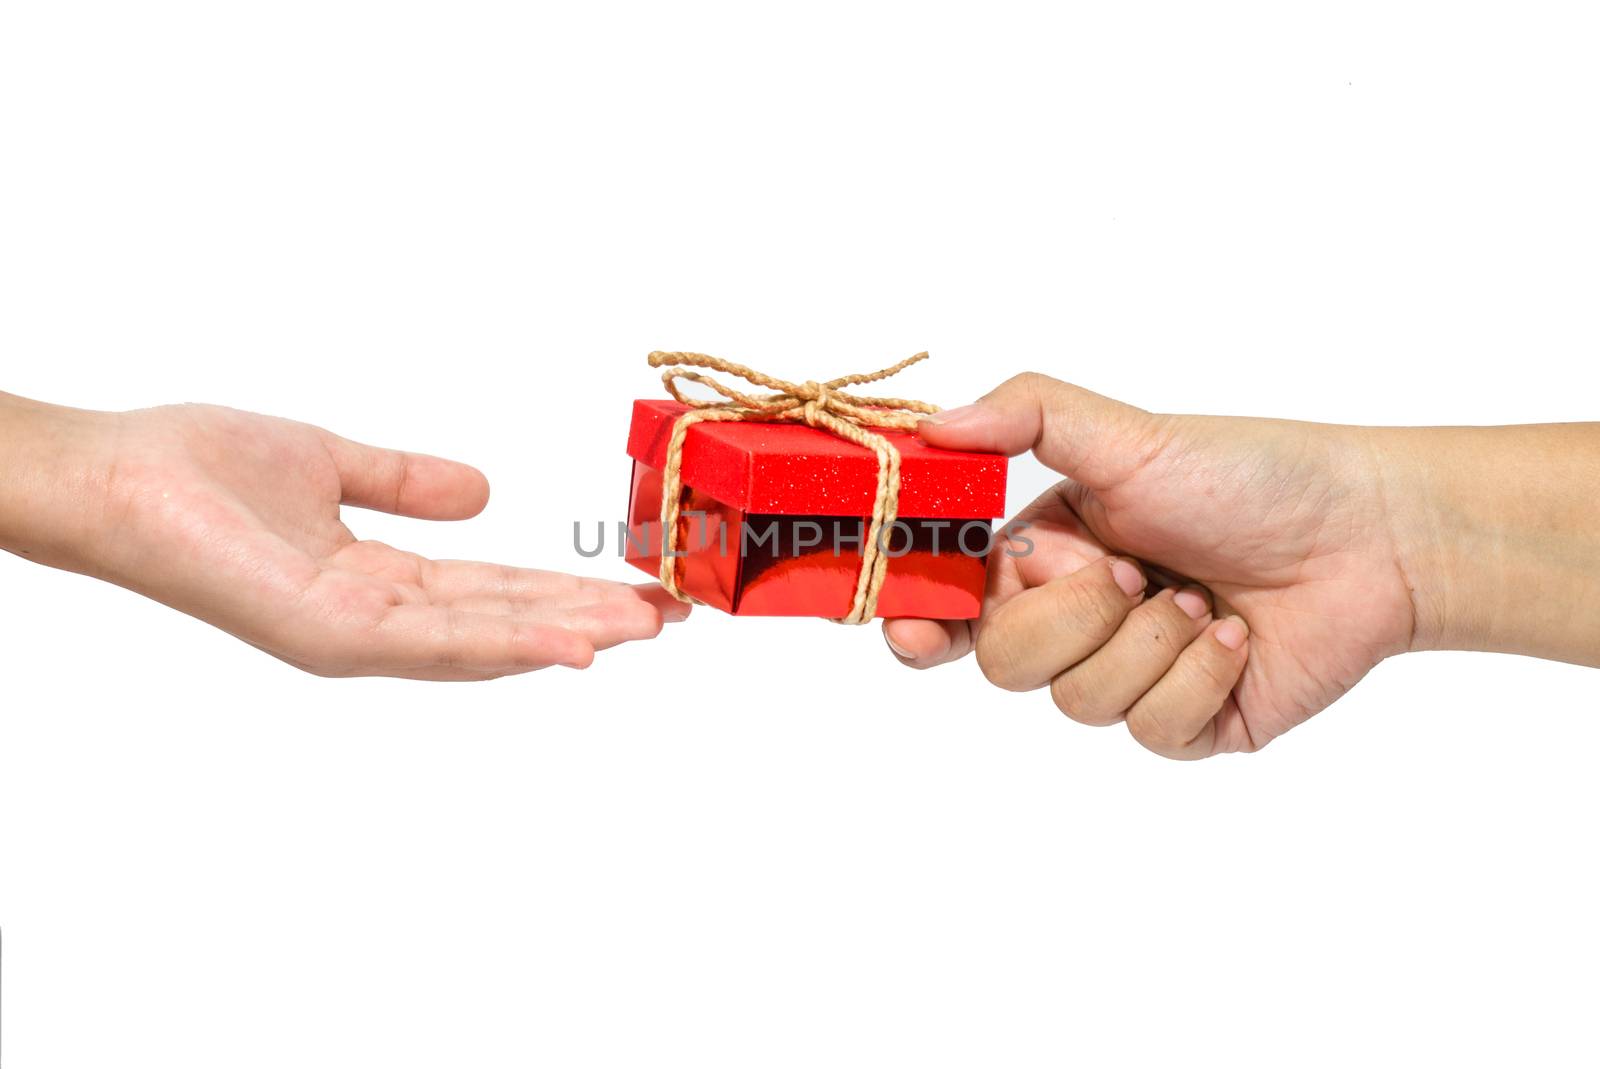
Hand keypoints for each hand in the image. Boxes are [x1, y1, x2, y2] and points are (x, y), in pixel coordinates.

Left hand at [1, 395, 685, 679]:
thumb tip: (487, 492)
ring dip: (570, 636)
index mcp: (376, 583)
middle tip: (674, 615)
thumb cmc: (197, 470)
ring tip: (647, 629)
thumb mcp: (332, 464)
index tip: (636, 583)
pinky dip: (509, 644)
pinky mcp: (328, 634)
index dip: (567, 588)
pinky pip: (435, 642)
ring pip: (484, 644)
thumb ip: (407, 482)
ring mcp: (352, 637)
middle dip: (590, 620)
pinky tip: (570, 644)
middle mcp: (372, 623)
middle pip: (503, 624)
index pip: (492, 592)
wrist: (116, 477)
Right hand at [883, 373, 1423, 758]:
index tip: (921, 626)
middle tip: (1133, 571)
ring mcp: (1130, 678)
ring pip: (1078, 701)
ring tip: (1204, 596)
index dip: (923, 622)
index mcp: (1047, 556)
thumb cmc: (1251, 475)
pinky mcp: (1186, 726)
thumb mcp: (1130, 435)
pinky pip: (1153, 729)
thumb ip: (1025, 416)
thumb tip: (932, 426)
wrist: (1367, 535)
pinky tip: (1235, 635)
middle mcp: (1078, 622)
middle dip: (1071, 616)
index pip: (954, 604)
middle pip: (1006, 663)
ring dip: (1150, 640)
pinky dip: (1199, 675)